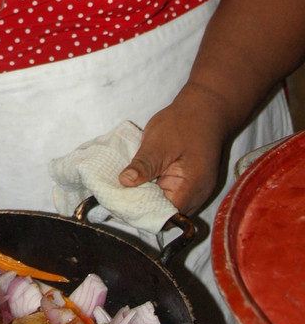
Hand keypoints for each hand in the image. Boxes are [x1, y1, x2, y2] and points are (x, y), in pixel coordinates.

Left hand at [118, 85, 230, 214]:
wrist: (205, 109)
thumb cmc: (184, 123)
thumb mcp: (158, 143)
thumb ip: (143, 165)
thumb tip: (124, 182)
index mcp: (192, 187)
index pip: (165, 214)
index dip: (143, 211)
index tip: (121, 204)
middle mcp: (199, 195)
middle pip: (168, 214)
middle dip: (145, 208)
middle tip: (119, 198)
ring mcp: (197, 190)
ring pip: (170, 205)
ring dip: (150, 200)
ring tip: (127, 192)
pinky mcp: (191, 183)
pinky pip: (173, 194)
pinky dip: (157, 191)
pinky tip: (141, 183)